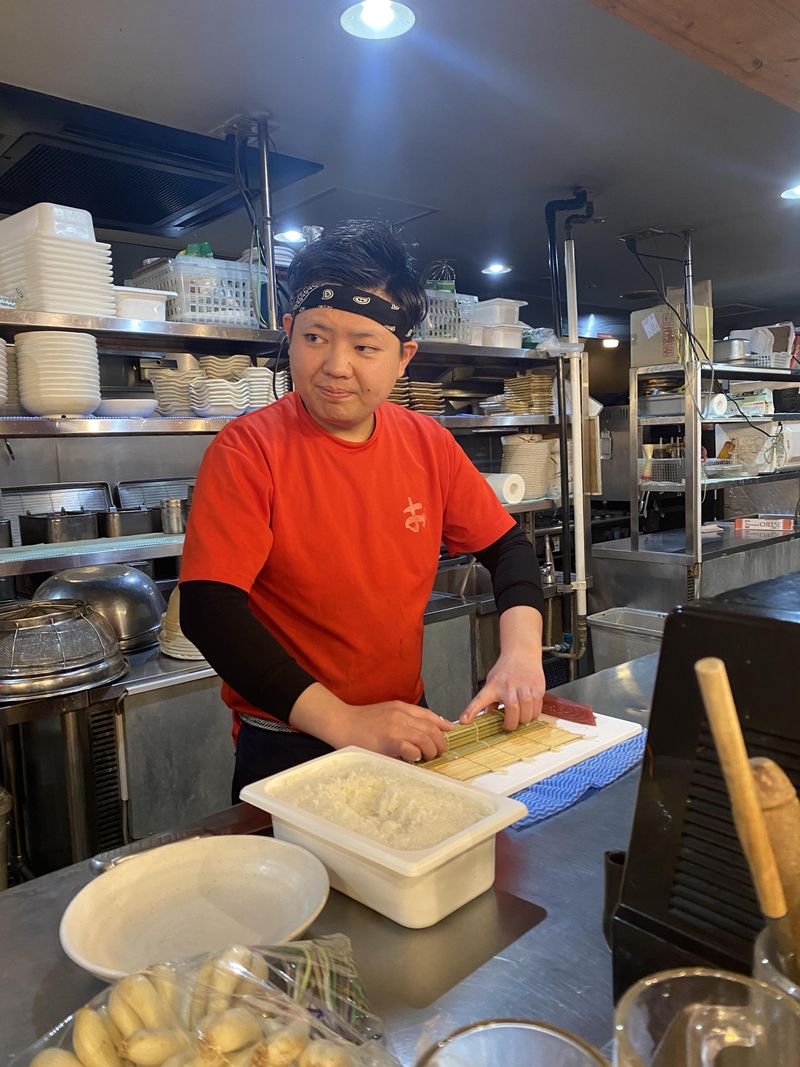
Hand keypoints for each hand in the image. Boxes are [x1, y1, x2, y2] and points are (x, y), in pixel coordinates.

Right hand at [335, 700, 451, 762]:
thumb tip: (423, 727)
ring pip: (426, 740)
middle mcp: (402, 716)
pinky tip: (413, 758)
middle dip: (440, 742)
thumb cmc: (362, 720)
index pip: (429, 716)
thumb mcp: (387, 711)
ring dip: (431, 751)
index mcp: (402, 708)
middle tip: (438, 752)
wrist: (341, 722)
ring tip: (427, 757)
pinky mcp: (390, 743)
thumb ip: (404, 716)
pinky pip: (413, 750)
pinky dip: (417, 756)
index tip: (448, 733)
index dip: (442, 725)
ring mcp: (396, 729)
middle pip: (432, 729)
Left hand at [459, 650, 545, 730]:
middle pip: (512, 710)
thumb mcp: (492, 682)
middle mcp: (508, 686)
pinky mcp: (537, 688)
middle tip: (509, 725)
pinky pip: (537, 709)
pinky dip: (533, 714)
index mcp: (493, 686)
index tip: (464, 721)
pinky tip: (529, 711)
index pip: (479, 700)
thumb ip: (488, 702)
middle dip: (511, 724)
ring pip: (527, 712)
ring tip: (520, 718)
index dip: (471, 711)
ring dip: (524, 720)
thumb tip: (486, 719)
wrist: (522, 653)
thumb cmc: (506, 670)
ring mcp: (524, 687)